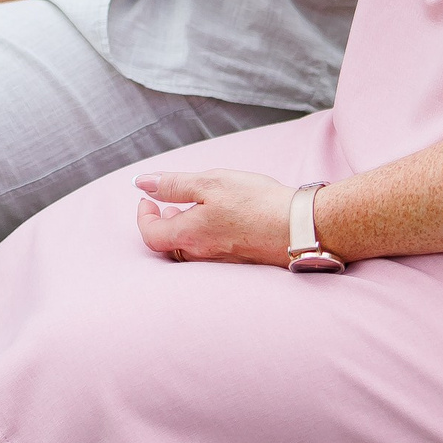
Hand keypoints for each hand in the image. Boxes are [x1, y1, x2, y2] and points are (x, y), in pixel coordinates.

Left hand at [134, 169, 296, 264]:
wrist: (299, 226)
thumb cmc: (255, 203)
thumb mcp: (210, 182)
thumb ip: (174, 184)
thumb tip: (142, 183)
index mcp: (190, 236)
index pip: (151, 235)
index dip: (144, 217)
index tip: (147, 199)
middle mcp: (203, 255)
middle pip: (169, 247)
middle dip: (163, 223)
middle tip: (166, 205)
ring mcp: (223, 260)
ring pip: (190, 250)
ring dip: (183, 229)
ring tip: (190, 210)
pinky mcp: (241, 259)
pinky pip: (211, 251)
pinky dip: (204, 235)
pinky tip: (219, 219)